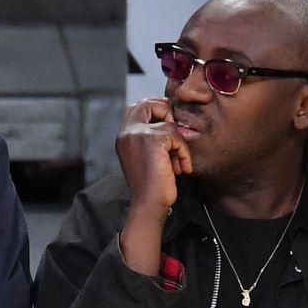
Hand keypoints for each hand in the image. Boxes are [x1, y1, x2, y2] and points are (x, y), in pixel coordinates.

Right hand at [117, 97, 192, 274]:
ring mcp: (139, 134)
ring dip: (179, 144)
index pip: (137, 107)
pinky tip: (180, 168)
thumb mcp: (147, 158)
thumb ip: (152, 140)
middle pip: (149, 103)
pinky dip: (183, 153)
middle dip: (167, 114)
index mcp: (124, 136)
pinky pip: (177, 137)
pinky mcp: (153, 140)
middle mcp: (127, 132)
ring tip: (177, 163)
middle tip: (175, 136)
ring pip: (169, 124)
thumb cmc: (151, 187)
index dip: (156, 110)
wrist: (148, 205)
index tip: (169, 128)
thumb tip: (171, 125)